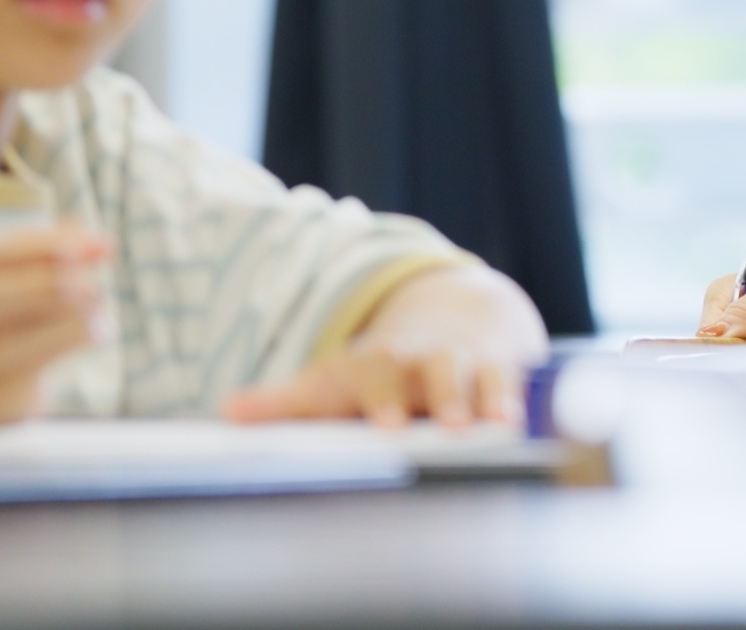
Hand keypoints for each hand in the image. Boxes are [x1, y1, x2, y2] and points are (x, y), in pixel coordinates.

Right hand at [0, 224, 110, 430]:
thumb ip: (53, 255)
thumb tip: (102, 246)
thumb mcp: (16, 278)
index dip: (36, 248)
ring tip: (98, 302)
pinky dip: (74, 342)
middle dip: (38, 284)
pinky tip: (98, 330)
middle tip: (89, 281)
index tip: (86, 245)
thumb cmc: (2, 312)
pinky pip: (36, 368)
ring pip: (10, 341)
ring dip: (67, 318)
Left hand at [224, 338, 518, 429]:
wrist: (454, 318)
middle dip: (437, 395)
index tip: (387, 425)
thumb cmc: (383, 372)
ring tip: (488, 426)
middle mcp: (422, 360)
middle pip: (429, 371)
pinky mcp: (499, 367)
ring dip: (479, 398)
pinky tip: (517, 421)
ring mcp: (463, 362)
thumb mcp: (338, 380)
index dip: (382, 399)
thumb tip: (228, 411)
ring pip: (473, 376)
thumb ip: (288, 402)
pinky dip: (512, 398)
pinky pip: (509, 381)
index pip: (375, 376)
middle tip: (444, 424)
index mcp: (377, 365)